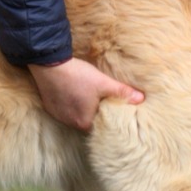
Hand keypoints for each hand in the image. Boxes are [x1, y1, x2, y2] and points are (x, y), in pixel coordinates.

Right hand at [26, 56, 144, 131]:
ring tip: (86, 95)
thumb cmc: (78, 75)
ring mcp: (58, 115)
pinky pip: (63, 109)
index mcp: (84, 122)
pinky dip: (68, 103)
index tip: (110, 110)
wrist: (50, 64)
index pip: (100, 127)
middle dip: (94, 113)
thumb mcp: (103, 83)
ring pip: (74, 115)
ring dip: (80, 108)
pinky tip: (72, 92)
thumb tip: (141, 99)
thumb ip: (122, 92)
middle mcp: (70, 123)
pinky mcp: (50, 106)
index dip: (107, 119)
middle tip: (100, 101)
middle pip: (87, 121)